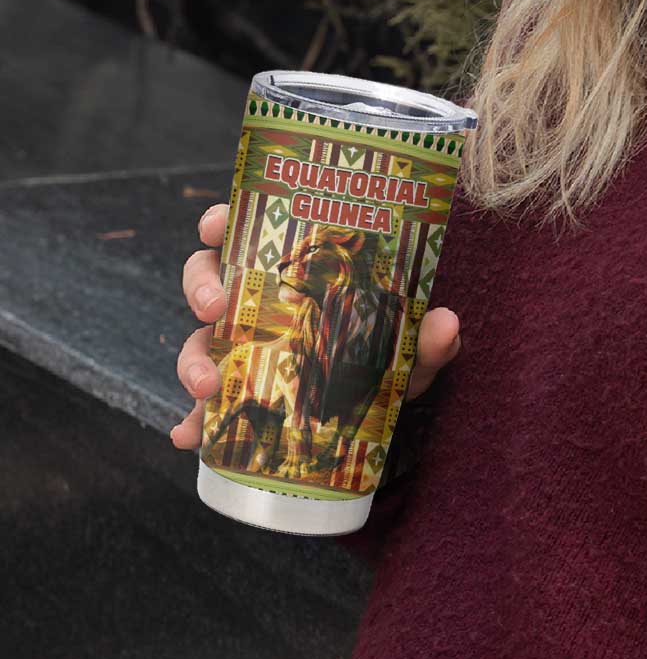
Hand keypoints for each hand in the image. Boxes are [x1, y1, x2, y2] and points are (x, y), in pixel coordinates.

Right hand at [169, 203, 461, 447]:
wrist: (382, 412)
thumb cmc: (389, 358)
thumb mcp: (409, 349)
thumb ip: (426, 338)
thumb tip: (446, 324)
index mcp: (291, 270)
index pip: (247, 233)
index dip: (220, 222)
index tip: (214, 225)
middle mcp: (259, 302)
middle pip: (208, 278)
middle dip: (200, 288)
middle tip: (214, 308)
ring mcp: (243, 348)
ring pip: (198, 338)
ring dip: (191, 359)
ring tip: (204, 386)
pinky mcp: (238, 394)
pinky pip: (204, 405)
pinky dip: (192, 421)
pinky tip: (189, 437)